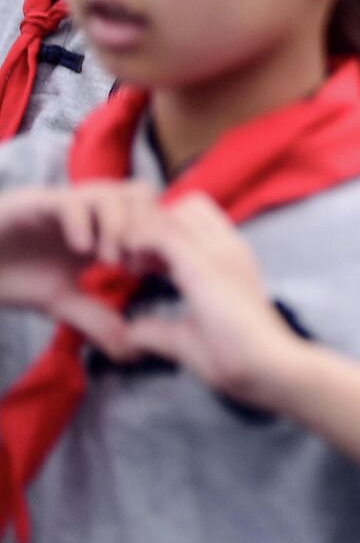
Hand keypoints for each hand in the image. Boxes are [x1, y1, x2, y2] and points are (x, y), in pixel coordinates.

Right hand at [0, 184, 158, 357]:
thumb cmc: (10, 273)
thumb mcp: (59, 300)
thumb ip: (93, 317)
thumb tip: (128, 349)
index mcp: (100, 230)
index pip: (151, 217)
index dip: (162, 242)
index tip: (157, 274)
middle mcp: (88, 212)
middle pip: (142, 194)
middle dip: (147, 230)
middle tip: (134, 266)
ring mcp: (64, 205)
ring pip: (113, 192)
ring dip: (120, 227)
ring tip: (107, 260)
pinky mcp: (35, 204)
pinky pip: (71, 201)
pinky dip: (84, 223)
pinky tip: (79, 250)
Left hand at [115, 193, 311, 409]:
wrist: (265, 367)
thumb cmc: (235, 357)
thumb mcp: (188, 336)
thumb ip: (158, 329)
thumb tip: (128, 336)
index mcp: (232, 258)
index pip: (198, 218)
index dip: (166, 233)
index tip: (145, 267)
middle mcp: (229, 246)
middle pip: (185, 205)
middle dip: (154, 226)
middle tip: (135, 261)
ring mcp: (219, 251)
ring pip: (172, 212)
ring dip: (143, 233)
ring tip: (130, 266)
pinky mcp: (203, 265)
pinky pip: (160, 233)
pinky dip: (137, 244)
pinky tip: (130, 271)